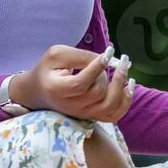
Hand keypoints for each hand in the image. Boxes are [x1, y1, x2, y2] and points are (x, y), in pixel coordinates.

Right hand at [11, 43, 135, 122]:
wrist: (39, 91)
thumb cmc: (48, 69)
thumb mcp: (57, 54)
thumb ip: (80, 56)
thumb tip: (106, 58)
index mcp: (58, 89)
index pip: (81, 83)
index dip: (97, 67)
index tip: (108, 51)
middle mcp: (70, 106)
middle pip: (97, 93)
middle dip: (106, 74)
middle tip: (108, 59)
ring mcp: (82, 113)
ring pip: (108, 106)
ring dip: (120, 86)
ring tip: (124, 68)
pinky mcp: (91, 115)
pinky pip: (113, 116)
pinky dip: (125, 102)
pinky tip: (128, 86)